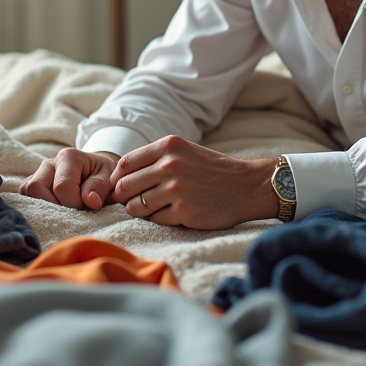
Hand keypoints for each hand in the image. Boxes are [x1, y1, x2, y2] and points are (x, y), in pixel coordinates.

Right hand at [18, 148, 119, 209]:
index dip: (74, 203)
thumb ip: (100, 187)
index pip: (62, 186)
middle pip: (35, 188)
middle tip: (73, 209)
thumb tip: (90, 201)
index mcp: (68, 157)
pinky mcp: (32, 185)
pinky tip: (55, 210)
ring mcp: (37, 174)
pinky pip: (26, 198)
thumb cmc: (105, 175)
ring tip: (65, 209)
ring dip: (44, 207)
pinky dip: (38, 207)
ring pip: (27, 193)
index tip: (87, 206)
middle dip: (55, 205)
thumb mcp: (109, 178)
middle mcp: (49, 163)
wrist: (99, 171)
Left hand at [111, 135, 278, 229]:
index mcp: (168, 146)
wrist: (247, 186)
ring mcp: (176, 189)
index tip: (123, 187)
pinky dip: (159, 219)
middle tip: (135, 202)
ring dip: (141, 211)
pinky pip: (155, 220)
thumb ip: (155, 159)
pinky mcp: (184, 211)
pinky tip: (173, 213)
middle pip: (124, 186)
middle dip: (125, 197)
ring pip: (136, 206)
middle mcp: (170, 165)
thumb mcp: (184, 151)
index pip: (125, 164)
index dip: (119, 179)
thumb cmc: (212, 170)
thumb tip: (119, 177)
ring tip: (155, 208)